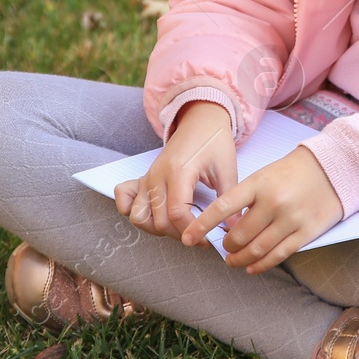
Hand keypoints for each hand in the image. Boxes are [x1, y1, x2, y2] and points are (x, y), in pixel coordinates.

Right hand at [116, 100, 237, 241]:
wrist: (201, 119)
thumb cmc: (214, 141)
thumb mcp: (227, 168)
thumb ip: (228, 199)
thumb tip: (233, 228)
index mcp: (179, 171)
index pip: (177, 213)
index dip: (192, 231)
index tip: (207, 239)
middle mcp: (157, 175)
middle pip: (158, 220)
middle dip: (179, 234)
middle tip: (198, 235)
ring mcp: (147, 177)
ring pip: (138, 216)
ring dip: (156, 228)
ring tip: (178, 226)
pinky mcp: (142, 177)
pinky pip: (124, 199)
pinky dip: (132, 211)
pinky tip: (153, 214)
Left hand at [180, 144, 342, 273]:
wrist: (334, 167)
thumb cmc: (294, 171)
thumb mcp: (265, 175)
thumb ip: (246, 199)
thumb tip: (227, 227)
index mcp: (259, 183)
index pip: (223, 207)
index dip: (202, 225)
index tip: (187, 238)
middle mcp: (273, 202)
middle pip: (239, 235)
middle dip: (226, 245)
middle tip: (224, 247)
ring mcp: (290, 219)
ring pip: (256, 249)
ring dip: (239, 259)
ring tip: (233, 259)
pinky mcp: (306, 233)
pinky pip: (277, 256)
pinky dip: (260, 265)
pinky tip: (251, 267)